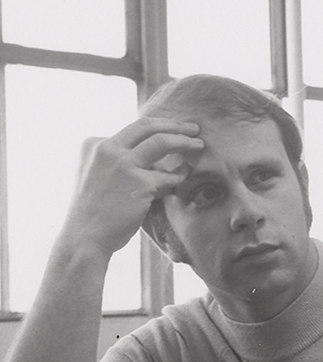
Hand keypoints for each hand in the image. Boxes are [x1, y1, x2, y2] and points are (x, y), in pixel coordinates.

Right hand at [61, 117, 203, 255]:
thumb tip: (157, 161)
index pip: (132, 131)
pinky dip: (179, 174)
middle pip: (147, 126)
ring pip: (161, 142)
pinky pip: (167, 175)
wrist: (85, 237)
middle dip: (175, 125)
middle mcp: (107, 149)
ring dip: (184, 141)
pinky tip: (185, 174)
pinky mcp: (138, 183)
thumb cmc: (95, 210)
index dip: (157, 130)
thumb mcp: (99, 175)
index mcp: (95, 144)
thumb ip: (120, 162)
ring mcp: (123, 164)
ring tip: (199, 144)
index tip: (173, 131)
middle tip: (194, 129)